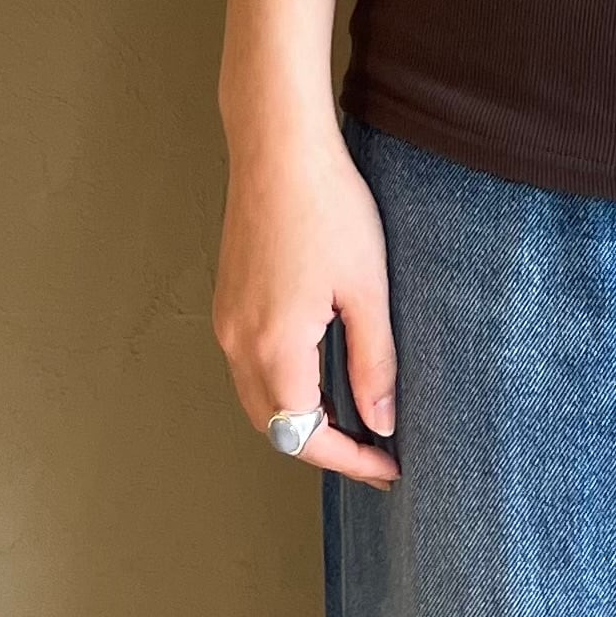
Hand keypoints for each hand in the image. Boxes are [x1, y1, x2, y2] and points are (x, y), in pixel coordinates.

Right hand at [212, 112, 402, 486]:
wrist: (278, 149)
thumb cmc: (329, 207)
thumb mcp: (367, 289)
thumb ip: (373, 362)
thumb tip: (383, 422)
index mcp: (275, 346)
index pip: (305, 435)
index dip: (349, 459)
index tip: (389, 467)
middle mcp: (238, 342)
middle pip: (274, 426)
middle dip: (323, 445)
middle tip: (375, 450)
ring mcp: (226, 320)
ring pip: (258, 398)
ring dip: (300, 417)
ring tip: (354, 418)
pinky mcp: (228, 299)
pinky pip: (250, 365)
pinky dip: (283, 386)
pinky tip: (321, 373)